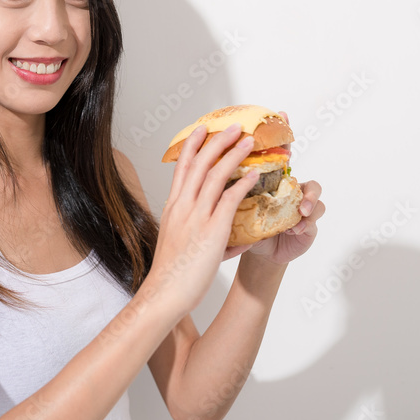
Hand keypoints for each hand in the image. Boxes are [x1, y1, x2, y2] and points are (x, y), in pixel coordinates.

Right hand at [148, 122, 263, 314]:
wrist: (164, 293)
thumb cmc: (170, 273)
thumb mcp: (178, 242)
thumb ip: (196, 230)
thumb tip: (219, 234)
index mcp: (173, 207)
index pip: (182, 167)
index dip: (192, 146)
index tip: (202, 130)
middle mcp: (182, 206)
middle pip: (199, 163)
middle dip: (217, 141)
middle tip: (232, 126)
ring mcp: (196, 216)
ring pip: (215, 175)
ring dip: (234, 155)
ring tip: (248, 141)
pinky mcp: (212, 230)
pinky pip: (230, 199)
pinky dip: (243, 184)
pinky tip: (255, 176)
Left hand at [237, 109, 324, 264]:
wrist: (259, 255)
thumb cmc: (244, 230)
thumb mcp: (230, 209)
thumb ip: (224, 188)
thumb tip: (200, 165)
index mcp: (264, 180)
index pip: (270, 152)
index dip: (276, 133)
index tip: (281, 113)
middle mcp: (283, 187)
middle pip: (293, 163)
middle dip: (293, 154)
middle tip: (289, 151)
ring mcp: (298, 203)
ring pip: (312, 190)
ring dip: (308, 197)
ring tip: (302, 209)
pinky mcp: (307, 224)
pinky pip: (314, 216)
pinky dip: (307, 220)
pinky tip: (299, 226)